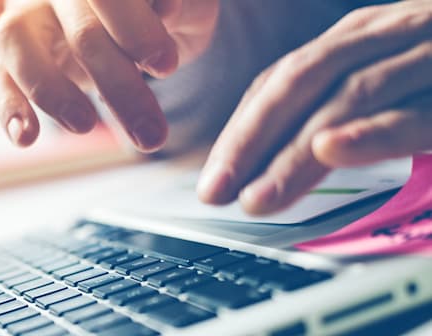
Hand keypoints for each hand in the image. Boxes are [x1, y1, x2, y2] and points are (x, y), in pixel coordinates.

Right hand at [0, 0, 218, 151]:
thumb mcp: (189, 7)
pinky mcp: (15, 58)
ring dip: (54, 93)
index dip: (136, 29)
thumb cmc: (168, 16)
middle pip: (81, 31)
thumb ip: (178, 4)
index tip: (164, 66)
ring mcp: (31, 18)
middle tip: (152, 135)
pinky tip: (26, 138)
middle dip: (120, 86)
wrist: (149, 31)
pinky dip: (8, 107)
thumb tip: (166, 7)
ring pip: (19, 43)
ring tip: (85, 126)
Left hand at [198, 0, 431, 214]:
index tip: (214, 176)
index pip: (280, 80)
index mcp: (358, 37)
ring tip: (261, 197)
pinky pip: (418, 111)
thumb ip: (340, 103)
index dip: (241, 130)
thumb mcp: (383, 79)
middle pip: (299, 83)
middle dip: (250, 142)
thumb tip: (291, 147)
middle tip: (217, 191)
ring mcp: (428, 51)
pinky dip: (374, 131)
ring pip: (346, 97)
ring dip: (297, 153)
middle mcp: (387, 34)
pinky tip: (333, 150)